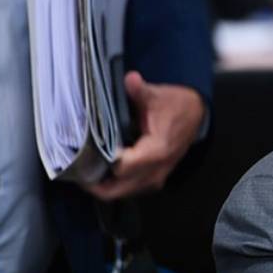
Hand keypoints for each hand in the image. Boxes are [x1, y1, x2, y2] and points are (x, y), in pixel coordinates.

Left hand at [84, 71, 204, 200]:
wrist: (196, 115)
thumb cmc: (176, 106)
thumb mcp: (158, 95)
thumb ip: (140, 91)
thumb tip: (130, 78)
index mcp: (157, 150)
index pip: (123, 166)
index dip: (102, 161)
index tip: (84, 152)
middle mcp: (157, 169)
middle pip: (117, 190)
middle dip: (94, 184)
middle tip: (75, 170)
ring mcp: (157, 177)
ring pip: (123, 193)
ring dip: (103, 186)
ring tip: (85, 171)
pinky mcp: (155, 178)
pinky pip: (130, 189)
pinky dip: (115, 185)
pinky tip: (102, 171)